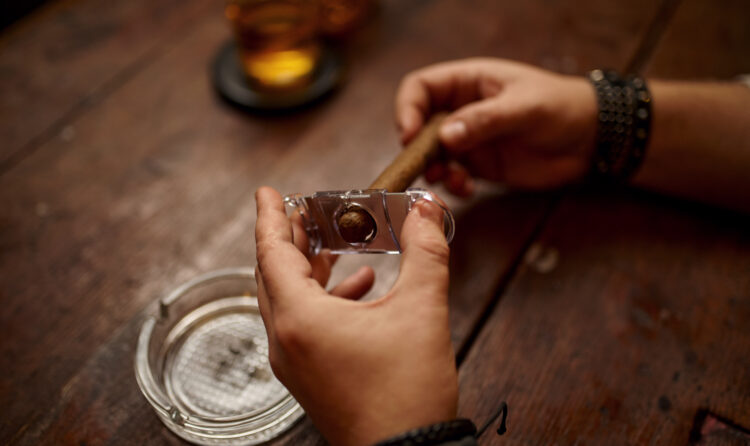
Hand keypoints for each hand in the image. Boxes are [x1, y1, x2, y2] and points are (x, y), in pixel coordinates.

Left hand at [254, 187, 457, 445]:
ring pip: (287, 300)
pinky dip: (324, 299)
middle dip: (289, 239)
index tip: (266, 193)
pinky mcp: (309, 377)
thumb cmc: (407, 393)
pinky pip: (302, 324)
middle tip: (304, 212)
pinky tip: (361, 288)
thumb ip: (425, 252)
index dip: (270, 217)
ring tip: (334, 245)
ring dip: (308, 268)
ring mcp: (294, 362)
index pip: (272, 253)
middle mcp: (285, 339)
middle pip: (274, 275)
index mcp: (300, 318)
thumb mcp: (422, 311)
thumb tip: (428, 210)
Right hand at [396, 58, 597, 193]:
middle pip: (419, 124)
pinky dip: (452, 185)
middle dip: (417, 147)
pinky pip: (452, 175)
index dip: (407, 109)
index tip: (409, 135)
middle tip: (427, 166)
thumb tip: (445, 136)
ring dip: (432, 170)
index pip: (420, 88)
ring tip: (447, 180)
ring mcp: (468, 139)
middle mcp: (461, 109)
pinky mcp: (479, 165)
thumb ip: (485, 120)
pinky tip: (465, 189)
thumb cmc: (561, 107)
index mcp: (468, 82)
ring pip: (432, 154)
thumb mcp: (524, 108)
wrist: (592, 139)